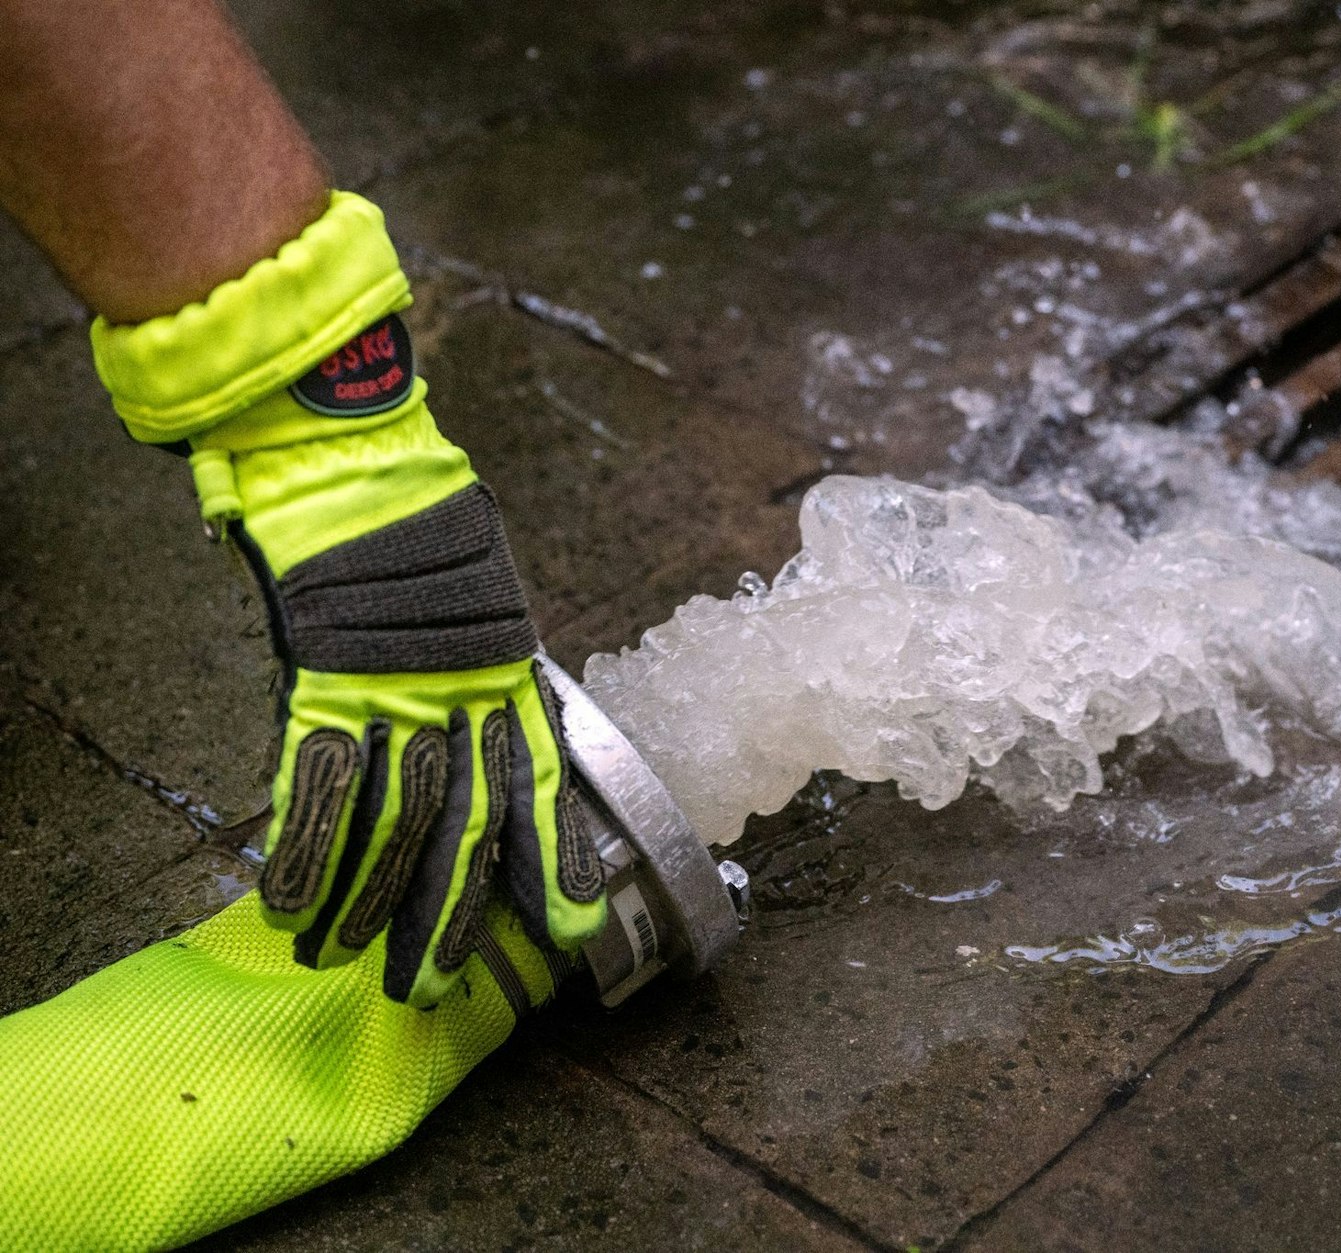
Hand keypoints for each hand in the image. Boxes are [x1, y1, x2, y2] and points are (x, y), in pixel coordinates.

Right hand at [92, 192, 605, 1004]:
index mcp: (511, 676)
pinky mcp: (327, 678)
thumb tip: (467, 738)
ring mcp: (396, 690)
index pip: (542, 790)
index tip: (573, 934)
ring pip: (395, 820)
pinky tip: (290, 905)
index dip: (555, 866)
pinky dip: (305, 848)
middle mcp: (465, 694)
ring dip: (370, 901)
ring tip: (350, 964)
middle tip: (433, 986)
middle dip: (450, 913)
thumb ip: (478, 674)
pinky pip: (318, 781)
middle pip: (466, 826)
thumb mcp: (478, 603)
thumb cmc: (419, 524)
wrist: (356, 453)